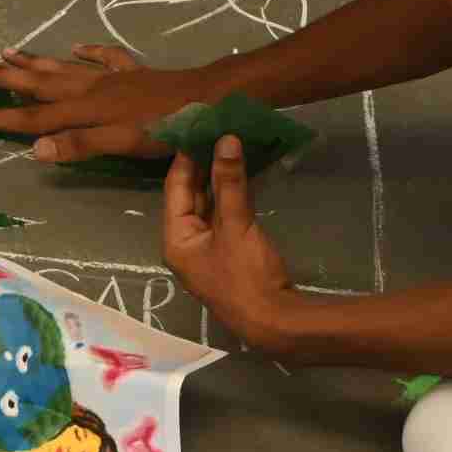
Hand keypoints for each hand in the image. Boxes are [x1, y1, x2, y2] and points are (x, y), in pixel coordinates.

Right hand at [0, 45, 217, 161]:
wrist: (210, 97)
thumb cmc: (168, 127)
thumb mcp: (124, 143)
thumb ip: (81, 145)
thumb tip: (33, 148)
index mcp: (86, 109)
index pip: (34, 115)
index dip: (2, 117)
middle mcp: (91, 89)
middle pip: (39, 83)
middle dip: (4, 78)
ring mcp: (112, 77)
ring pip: (63, 67)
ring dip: (34, 61)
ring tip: (7, 51)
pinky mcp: (134, 73)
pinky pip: (104, 58)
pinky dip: (87, 52)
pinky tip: (77, 47)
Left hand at [163, 137, 294, 348]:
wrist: (276, 324)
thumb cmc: (246, 276)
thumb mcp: (235, 225)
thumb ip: (229, 182)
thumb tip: (225, 139)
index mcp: (176, 239)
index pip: (175, 188)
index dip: (186, 156)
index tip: (197, 127)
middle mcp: (185, 244)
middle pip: (189, 195)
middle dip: (202, 164)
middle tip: (215, 131)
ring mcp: (207, 250)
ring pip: (207, 205)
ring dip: (217, 179)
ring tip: (228, 145)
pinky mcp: (228, 253)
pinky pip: (223, 216)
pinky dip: (230, 196)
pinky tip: (241, 174)